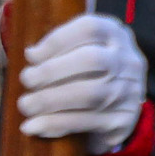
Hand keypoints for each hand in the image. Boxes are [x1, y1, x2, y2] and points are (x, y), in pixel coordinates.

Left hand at [8, 14, 144, 146]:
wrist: (120, 109)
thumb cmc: (90, 73)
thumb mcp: (82, 49)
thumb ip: (60, 48)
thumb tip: (32, 55)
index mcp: (116, 36)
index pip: (89, 29)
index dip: (56, 41)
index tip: (31, 56)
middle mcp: (127, 62)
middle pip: (91, 60)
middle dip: (51, 70)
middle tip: (27, 80)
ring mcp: (128, 92)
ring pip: (89, 94)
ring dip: (50, 100)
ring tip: (26, 105)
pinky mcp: (122, 120)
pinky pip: (85, 122)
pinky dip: (55, 124)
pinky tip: (33, 126)